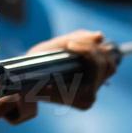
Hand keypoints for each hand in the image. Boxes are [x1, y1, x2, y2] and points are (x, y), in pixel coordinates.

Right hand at [0, 29, 119, 123]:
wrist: (21, 83)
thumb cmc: (32, 69)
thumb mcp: (49, 51)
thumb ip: (77, 39)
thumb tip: (100, 35)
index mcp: (83, 97)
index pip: (98, 68)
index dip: (87, 50)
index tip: (68, 43)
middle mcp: (90, 97)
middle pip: (108, 65)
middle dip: (91, 48)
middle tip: (69, 42)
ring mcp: (92, 92)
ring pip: (110, 65)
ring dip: (95, 50)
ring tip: (74, 44)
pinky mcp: (90, 86)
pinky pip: (103, 67)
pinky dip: (95, 54)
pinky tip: (79, 49)